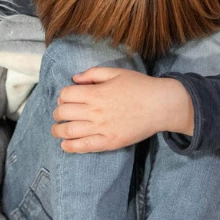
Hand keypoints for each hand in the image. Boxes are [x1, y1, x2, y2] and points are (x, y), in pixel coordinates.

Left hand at [51, 67, 193, 153]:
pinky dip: (71, 146)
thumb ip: (93, 74)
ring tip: (58, 130)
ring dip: (58, 131)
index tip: (66, 99)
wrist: (161, 105)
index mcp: (96, 93)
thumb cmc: (140, 86)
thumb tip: (75, 79)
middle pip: (63, 113)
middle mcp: (95, 111)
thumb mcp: (116, 72)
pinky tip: (66, 145)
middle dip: (58, 113)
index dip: (62, 96)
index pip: (66, 95)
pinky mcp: (110, 142)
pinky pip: (85, 146)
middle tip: (60, 114)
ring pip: (69, 131)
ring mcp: (102, 128)